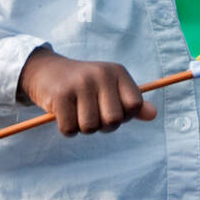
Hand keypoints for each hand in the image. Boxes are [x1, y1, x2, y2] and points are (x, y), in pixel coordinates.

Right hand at [18, 49, 157, 136]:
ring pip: (90, 127)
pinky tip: (64, 114)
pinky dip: (67, 129)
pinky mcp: (60, 95)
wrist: (46, 70)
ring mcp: (80, 84)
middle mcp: (101, 74)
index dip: (124, 116)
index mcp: (117, 72)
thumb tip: (153, 114)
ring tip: (77, 112)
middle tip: (92, 114)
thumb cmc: (84, 84)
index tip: (111, 109)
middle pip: (113, 120)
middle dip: (103, 125)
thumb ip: (132, 102)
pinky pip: (70, 129)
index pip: (134, 106)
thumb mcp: (111, 87)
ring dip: (83, 128)